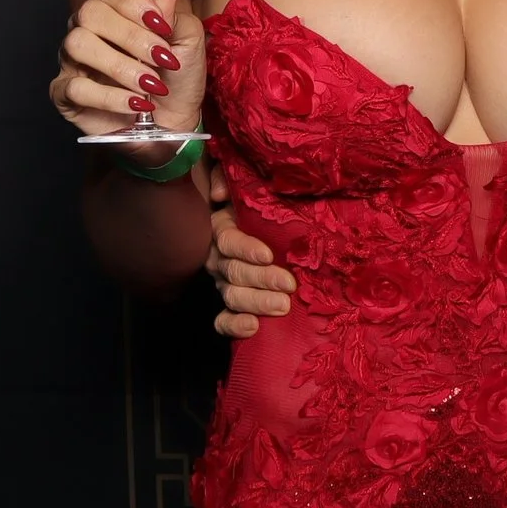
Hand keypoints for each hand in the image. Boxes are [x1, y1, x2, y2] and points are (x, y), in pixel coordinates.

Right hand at [50, 0, 206, 137]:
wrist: (173, 123)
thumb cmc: (178, 78)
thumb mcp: (186, 41)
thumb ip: (171, 9)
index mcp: (115, 11)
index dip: (132, 1)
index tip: (162, 24)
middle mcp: (88, 29)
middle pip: (90, 12)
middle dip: (131, 36)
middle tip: (162, 58)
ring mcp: (73, 60)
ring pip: (77, 44)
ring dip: (121, 66)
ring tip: (151, 85)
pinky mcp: (65, 93)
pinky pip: (76, 86)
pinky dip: (111, 96)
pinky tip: (137, 104)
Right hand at [204, 167, 290, 339]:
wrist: (267, 228)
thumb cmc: (262, 206)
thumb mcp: (246, 187)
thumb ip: (229, 179)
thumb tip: (220, 194)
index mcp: (221, 228)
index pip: (227, 239)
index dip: (245, 248)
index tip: (268, 254)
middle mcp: (218, 257)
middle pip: (233, 272)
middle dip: (261, 280)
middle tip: (288, 286)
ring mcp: (223, 282)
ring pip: (232, 296)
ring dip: (256, 303)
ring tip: (282, 307)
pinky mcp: (229, 304)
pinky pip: (223, 320)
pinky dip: (234, 326)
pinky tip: (253, 328)